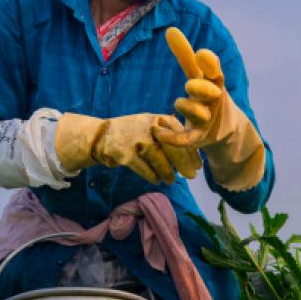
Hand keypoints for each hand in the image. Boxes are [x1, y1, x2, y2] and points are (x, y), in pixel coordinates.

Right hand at [55, 112, 202, 184]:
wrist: (102, 134)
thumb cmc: (134, 133)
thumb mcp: (152, 126)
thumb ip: (170, 135)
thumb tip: (191, 155)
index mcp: (159, 119)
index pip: (181, 135)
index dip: (191, 152)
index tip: (198, 165)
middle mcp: (149, 126)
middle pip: (171, 146)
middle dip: (183, 163)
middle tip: (191, 176)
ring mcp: (136, 138)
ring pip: (157, 157)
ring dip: (167, 171)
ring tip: (172, 180)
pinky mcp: (124, 152)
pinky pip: (142, 167)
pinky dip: (151, 175)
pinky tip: (156, 180)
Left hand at [153, 27, 266, 191]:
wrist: (224, 130)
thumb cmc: (207, 96)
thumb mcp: (198, 76)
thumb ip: (185, 56)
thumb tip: (170, 29)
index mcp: (214, 84)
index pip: (215, 71)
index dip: (209, 64)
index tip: (201, 54)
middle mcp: (213, 101)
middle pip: (210, 93)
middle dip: (201, 88)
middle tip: (189, 84)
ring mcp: (206, 120)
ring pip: (199, 115)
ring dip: (188, 108)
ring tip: (178, 103)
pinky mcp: (197, 138)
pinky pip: (185, 139)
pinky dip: (173, 137)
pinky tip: (159, 131)